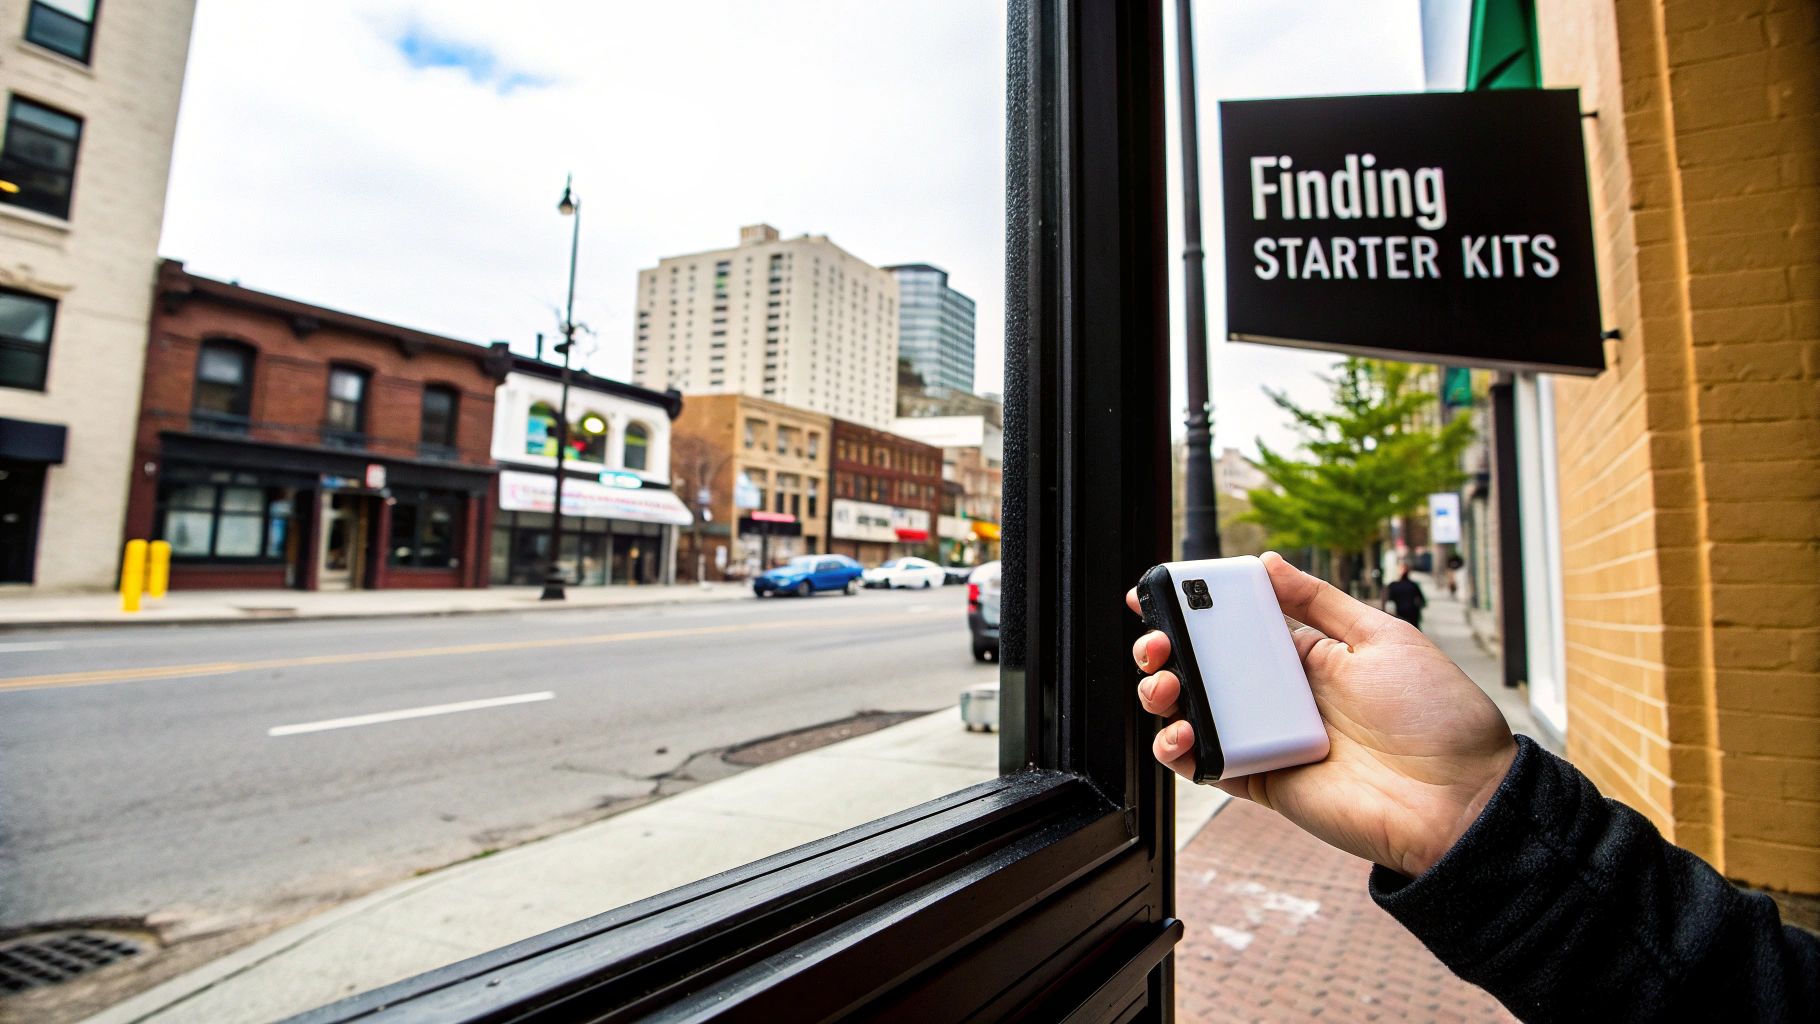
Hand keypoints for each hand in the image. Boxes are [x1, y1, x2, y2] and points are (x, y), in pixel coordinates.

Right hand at [1128, 552, 1516, 877]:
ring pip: (1196, 712)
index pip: (1235, 626)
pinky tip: (1178, 733)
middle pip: (1203, 667)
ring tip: (1164, 685)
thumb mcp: (1382, 637)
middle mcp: (1281, 697)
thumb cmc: (1437, 717)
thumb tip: (1269, 561)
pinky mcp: (1264, 781)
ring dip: (1163, 695)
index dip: (1192, 610)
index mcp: (1307, 657)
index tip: (1156, 593)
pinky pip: (1207, 764)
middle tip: (1155, 642)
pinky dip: (1178, 750)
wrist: (1460, 798)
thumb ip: (1319, 602)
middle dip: (1165, 650)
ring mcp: (1269, 739)